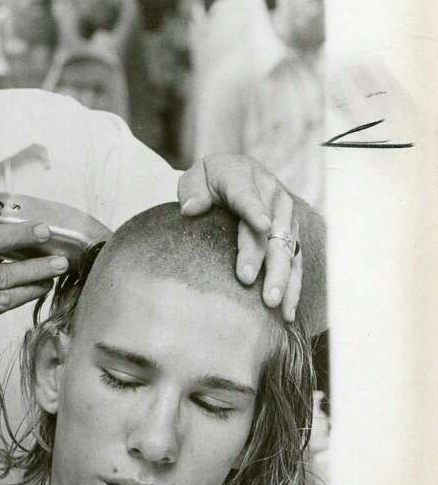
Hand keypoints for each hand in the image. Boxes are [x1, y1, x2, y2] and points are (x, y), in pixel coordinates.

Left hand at [178, 154, 306, 320]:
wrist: (236, 172)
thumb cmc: (211, 179)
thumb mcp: (196, 176)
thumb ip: (193, 190)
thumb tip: (191, 208)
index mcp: (244, 178)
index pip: (247, 195)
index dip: (255, 210)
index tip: (261, 226)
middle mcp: (272, 196)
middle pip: (271, 230)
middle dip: (265, 258)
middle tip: (250, 283)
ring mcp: (285, 217)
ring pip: (288, 250)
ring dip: (282, 278)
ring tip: (273, 305)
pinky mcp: (292, 235)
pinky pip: (295, 262)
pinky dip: (292, 287)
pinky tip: (286, 312)